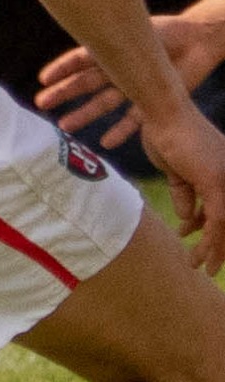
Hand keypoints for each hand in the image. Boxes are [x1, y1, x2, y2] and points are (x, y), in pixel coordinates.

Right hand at [37, 16, 224, 145]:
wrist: (198, 42)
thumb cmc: (165, 32)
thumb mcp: (133, 32)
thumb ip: (109, 40)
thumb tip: (82, 35)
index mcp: (112, 50)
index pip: (79, 60)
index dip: (61, 69)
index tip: (43, 79)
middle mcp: (119, 69)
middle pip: (86, 84)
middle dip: (63, 94)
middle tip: (42, 104)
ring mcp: (134, 87)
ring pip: (104, 104)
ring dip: (84, 115)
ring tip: (64, 126)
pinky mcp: (152, 101)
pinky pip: (133, 120)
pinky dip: (120, 131)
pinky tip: (105, 142)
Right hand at [137, 100, 224, 272]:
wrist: (163, 114)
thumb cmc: (165, 133)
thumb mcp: (175, 171)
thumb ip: (183, 193)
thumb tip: (188, 218)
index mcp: (223, 172)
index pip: (222, 209)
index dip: (210, 229)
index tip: (195, 241)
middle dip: (218, 245)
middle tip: (207, 265)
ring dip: (213, 249)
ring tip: (199, 267)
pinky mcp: (216, 184)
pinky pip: (217, 221)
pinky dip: (210, 242)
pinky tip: (201, 256)